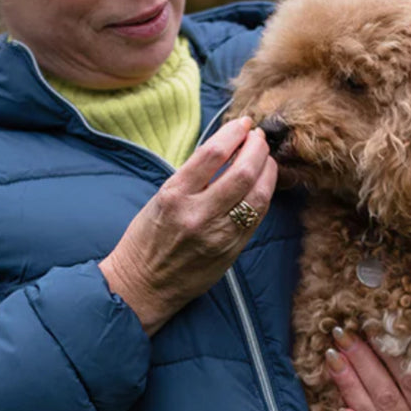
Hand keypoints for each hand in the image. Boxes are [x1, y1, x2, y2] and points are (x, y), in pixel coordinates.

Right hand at [100, 117, 276, 334]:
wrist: (143, 286)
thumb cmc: (147, 239)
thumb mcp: (161, 199)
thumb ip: (193, 177)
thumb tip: (227, 151)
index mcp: (173, 195)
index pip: (212, 154)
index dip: (233, 133)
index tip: (242, 124)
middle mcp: (197, 214)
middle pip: (242, 172)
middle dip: (257, 149)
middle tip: (259, 138)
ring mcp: (217, 235)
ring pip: (257, 196)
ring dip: (267, 171)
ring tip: (266, 158)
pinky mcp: (231, 251)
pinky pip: (256, 218)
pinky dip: (264, 196)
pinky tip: (263, 184)